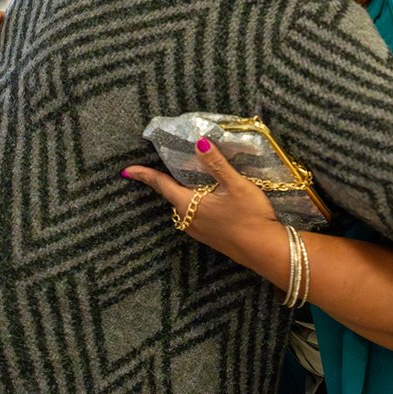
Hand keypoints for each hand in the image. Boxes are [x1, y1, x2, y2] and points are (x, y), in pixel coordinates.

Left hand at [122, 138, 279, 258]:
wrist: (266, 251)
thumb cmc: (251, 217)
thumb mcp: (236, 185)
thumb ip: (217, 163)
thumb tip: (199, 142)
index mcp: (189, 204)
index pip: (161, 185)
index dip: (144, 175)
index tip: (126, 170)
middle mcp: (188, 219)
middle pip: (171, 195)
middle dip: (166, 180)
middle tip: (165, 163)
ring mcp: (199, 231)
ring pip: (184, 205)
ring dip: (183, 191)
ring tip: (188, 176)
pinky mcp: (210, 236)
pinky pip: (195, 214)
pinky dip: (195, 201)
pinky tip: (209, 196)